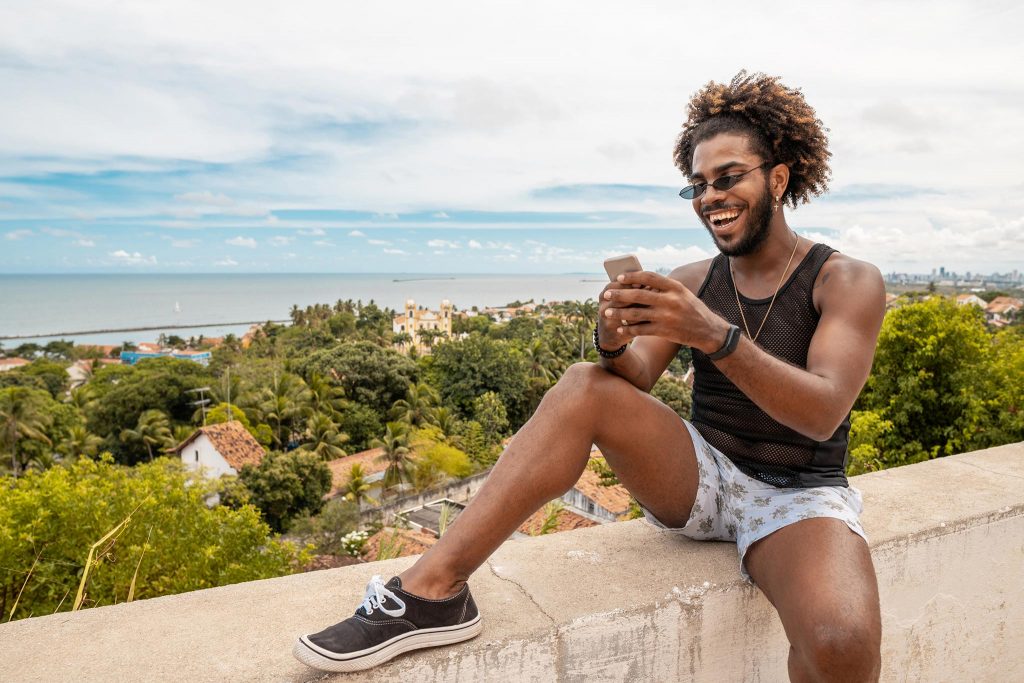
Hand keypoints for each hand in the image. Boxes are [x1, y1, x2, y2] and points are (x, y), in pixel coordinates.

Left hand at [602, 271, 730, 352]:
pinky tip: (620, 328)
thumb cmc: (692, 310)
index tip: (619, 277)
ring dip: (619, 313)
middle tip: (606, 294)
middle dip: (619, 294)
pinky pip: (641, 329)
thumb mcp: (683, 294)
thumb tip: (640, 281)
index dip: (633, 276)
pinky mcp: (664, 331)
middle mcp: (671, 300)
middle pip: (639, 295)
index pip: (650, 277)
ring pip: (636, 313)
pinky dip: (628, 328)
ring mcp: (667, 316)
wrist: (708, 331)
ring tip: (607, 313)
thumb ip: (664, 288)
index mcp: (675, 287)